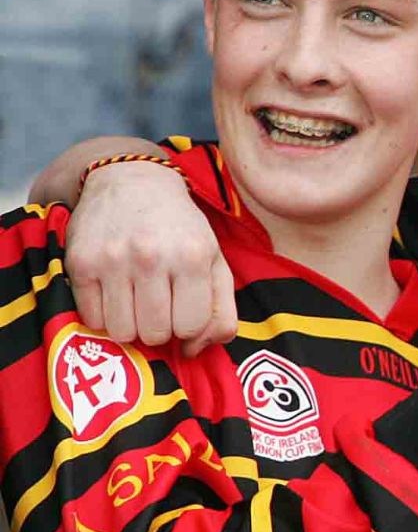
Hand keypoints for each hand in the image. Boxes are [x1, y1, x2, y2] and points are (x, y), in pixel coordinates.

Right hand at [66, 162, 235, 355]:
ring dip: (131, 325)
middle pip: (156, 334)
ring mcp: (112, 259)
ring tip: (135, 301)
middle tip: (158, 304)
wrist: (132, 180)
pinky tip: (114, 293)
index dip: (188, 325)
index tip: (182, 308)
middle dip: (160, 327)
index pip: (191, 326)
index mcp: (193, 256)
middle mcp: (152, 256)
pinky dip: (104, 316)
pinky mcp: (80, 262)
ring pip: (122, 332)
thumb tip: (194, 351)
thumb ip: (221, 311)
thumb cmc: (180, 228)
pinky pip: (92, 319)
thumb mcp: (215, 260)